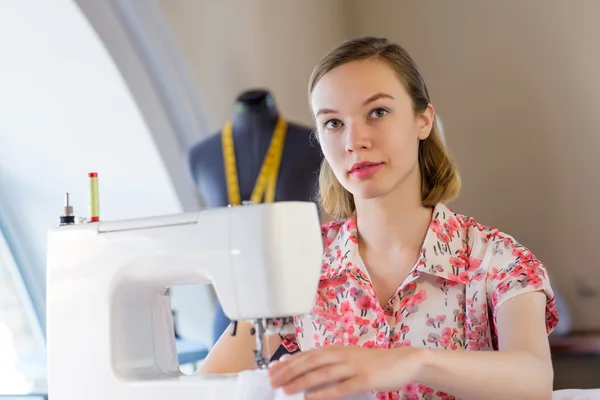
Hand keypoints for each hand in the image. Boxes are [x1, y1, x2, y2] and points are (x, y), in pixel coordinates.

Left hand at [267, 345, 424, 399]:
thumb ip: (330, 362)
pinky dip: (325, 393)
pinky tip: (312, 398)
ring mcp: (354, 366)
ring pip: (323, 373)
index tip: (273, 370)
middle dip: (290, 372)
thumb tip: (306, 371)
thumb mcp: (349, 358)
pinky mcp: (365, 379)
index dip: (289, 362)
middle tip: (273, 381)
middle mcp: (342, 355)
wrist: (404, 361)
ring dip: (302, 381)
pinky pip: (342, 387)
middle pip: (311, 362)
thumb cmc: (374, 362)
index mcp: (337, 349)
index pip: (307, 354)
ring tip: (287, 390)